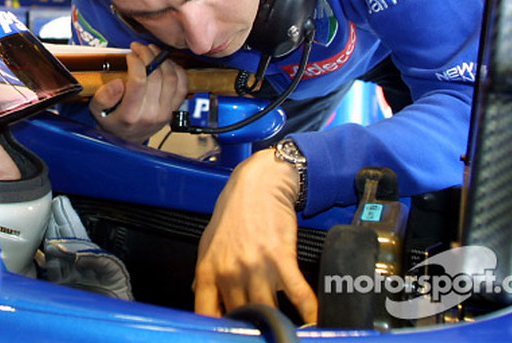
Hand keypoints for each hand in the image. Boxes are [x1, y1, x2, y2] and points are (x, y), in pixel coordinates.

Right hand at [89, 42, 186, 142]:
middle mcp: (150, 115)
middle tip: (140, 48)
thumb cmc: (112, 121)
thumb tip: (118, 83)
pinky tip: (166, 63)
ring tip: (152, 51)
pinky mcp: (173, 110)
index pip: (139, 81)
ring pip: (171, 78)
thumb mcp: (97, 111)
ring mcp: (165, 113)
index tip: (129, 55)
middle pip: (156, 76)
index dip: (136, 62)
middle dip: (148, 55)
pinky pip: (182, 86)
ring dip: (163, 59)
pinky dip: (177, 70)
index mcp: (130, 115)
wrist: (127, 140)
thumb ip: (103, 97)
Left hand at [194, 149, 317, 323]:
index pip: (205, 313)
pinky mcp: (281, 259)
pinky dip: (309, 312)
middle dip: (252, 326)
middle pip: (241, 316)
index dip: (216, 330)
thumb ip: (204, 272)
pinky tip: (315, 322)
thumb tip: (197, 292)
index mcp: (208, 269)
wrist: (259, 184)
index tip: (229, 335)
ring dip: (278, 323)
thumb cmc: (234, 211)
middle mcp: (230, 272)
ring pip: (268, 311)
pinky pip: (298, 295)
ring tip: (285, 331)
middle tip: (261, 329)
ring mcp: (256, 267)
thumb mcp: (209, 241)